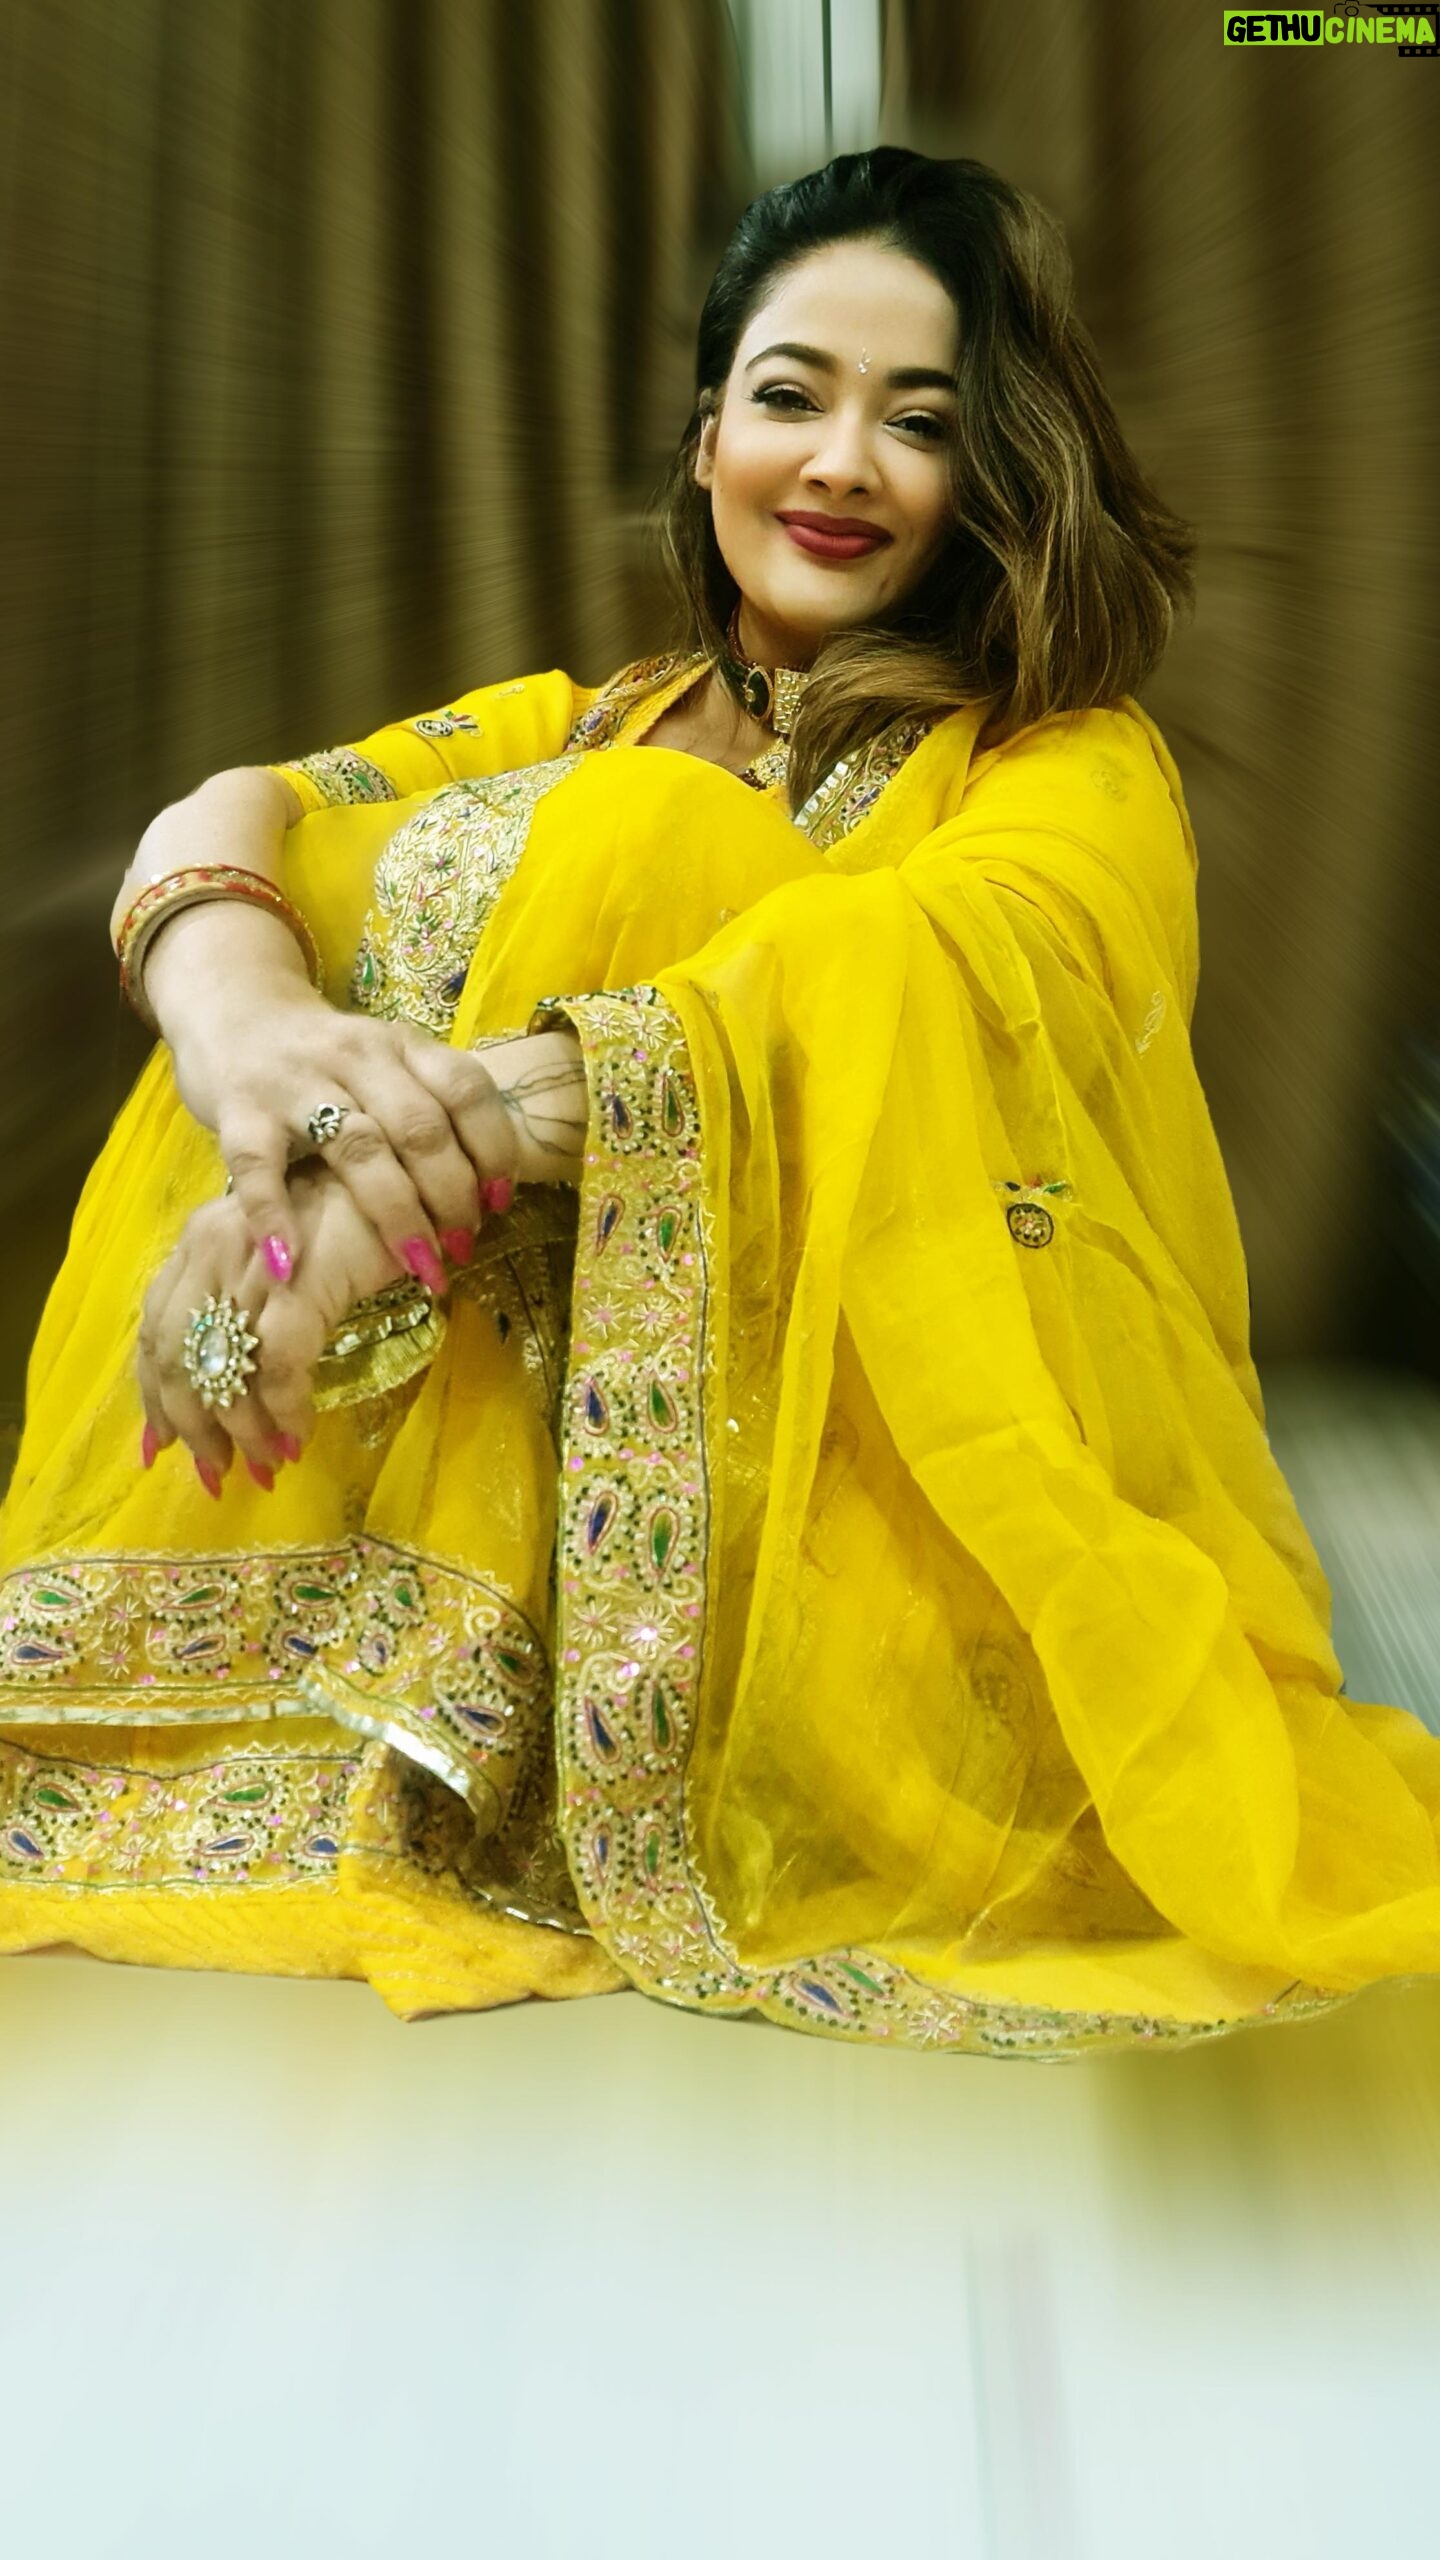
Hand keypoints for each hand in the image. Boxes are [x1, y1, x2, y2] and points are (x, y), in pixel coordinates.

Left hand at [136, 1160, 409, 1487]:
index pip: (157, 1327)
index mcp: (201, 1240)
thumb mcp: (285, 1251)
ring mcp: (254, 1262)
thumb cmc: (352, 1213)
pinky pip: (280, 1364)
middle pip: (177, 1354)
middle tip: (216, 1474)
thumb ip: (253, 1298)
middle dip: (192, 1425)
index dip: (155, 1392)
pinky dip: (285, 1411)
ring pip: (223, 1367)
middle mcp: (213, 1247)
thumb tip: (237, 1373)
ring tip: (265, 1467)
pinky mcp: (302, 1281)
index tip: (163, 1445)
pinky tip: (300, 1436)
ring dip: (242, 1431)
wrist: (408, 1170)